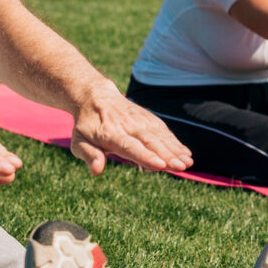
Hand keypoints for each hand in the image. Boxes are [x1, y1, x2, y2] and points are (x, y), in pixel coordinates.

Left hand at [69, 89, 192, 175]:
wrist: (94, 96)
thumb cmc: (86, 126)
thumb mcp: (79, 142)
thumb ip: (89, 156)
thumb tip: (96, 170)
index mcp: (109, 134)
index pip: (130, 147)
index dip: (145, 156)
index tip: (160, 165)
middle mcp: (128, 126)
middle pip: (150, 142)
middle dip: (167, 155)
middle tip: (182, 167)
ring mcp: (140, 120)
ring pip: (160, 136)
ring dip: (175, 149)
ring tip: (188, 162)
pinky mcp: (148, 118)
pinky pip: (163, 130)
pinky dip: (175, 141)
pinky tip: (186, 153)